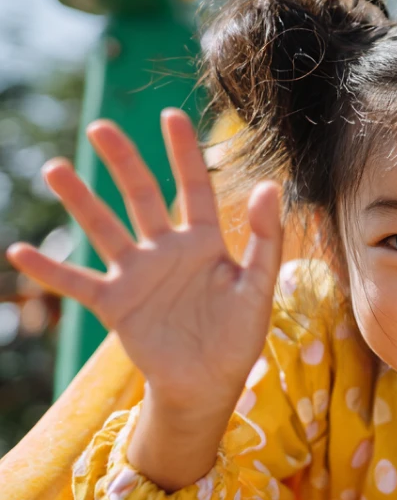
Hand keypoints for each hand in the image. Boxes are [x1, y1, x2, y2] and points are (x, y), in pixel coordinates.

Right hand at [7, 109, 283, 414]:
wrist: (210, 383)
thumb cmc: (239, 335)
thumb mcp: (259, 285)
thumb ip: (266, 237)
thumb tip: (268, 186)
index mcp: (205, 242)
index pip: (194, 187)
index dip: (184, 153)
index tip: (172, 115)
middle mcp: (166, 250)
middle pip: (140, 196)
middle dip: (123, 162)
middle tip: (100, 127)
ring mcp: (137, 275)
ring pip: (104, 228)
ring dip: (80, 200)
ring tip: (55, 168)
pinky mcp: (115, 304)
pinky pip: (77, 282)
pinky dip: (50, 270)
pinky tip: (19, 251)